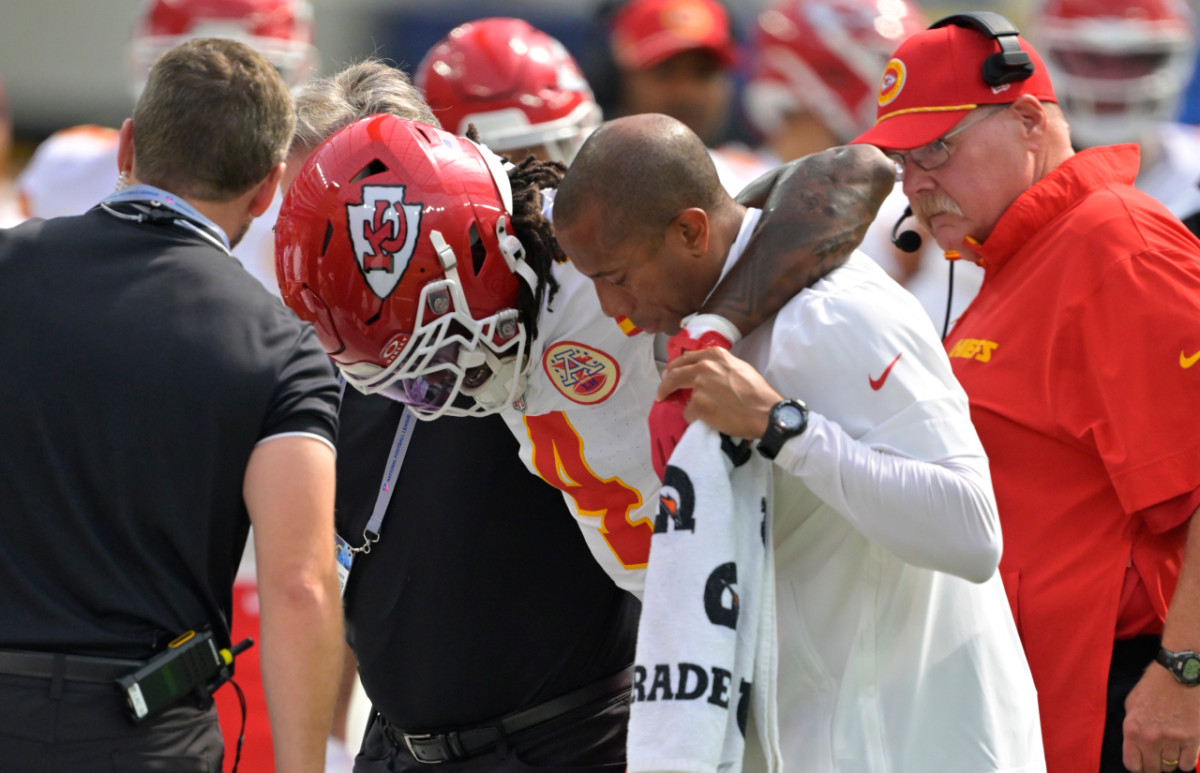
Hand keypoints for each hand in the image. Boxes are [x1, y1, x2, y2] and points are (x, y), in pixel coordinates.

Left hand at [657, 347, 781, 441]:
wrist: (765, 412)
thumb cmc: (758, 392)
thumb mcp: (739, 367)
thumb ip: (719, 366)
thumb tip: (707, 372)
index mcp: (714, 355)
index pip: (685, 358)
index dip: (675, 367)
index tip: (669, 374)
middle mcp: (703, 367)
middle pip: (674, 374)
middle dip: (665, 383)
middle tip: (662, 392)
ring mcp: (699, 386)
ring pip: (681, 395)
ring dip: (685, 404)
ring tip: (692, 412)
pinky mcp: (698, 406)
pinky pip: (688, 414)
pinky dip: (694, 418)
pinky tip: (706, 421)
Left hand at [1123, 662, 1199, 771]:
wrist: (1178, 674)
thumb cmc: (1153, 687)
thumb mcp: (1132, 704)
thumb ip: (1132, 727)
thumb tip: (1135, 746)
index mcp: (1132, 729)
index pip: (1132, 764)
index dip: (1138, 766)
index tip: (1143, 763)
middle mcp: (1150, 738)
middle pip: (1153, 769)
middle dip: (1155, 766)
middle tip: (1159, 758)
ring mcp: (1172, 740)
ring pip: (1171, 766)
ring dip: (1171, 762)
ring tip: (1172, 750)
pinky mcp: (1192, 739)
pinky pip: (1189, 764)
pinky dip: (1187, 762)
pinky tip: (1184, 752)